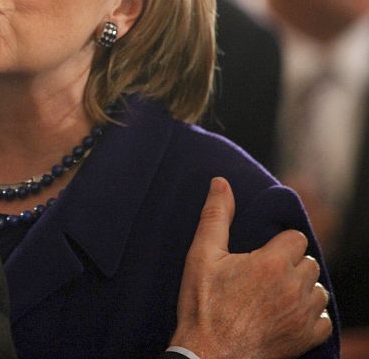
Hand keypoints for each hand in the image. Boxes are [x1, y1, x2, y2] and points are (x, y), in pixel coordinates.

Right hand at [170, 177, 331, 358]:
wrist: (207, 355)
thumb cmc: (202, 305)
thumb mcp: (201, 256)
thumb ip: (216, 216)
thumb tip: (221, 183)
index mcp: (270, 263)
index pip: (294, 238)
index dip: (277, 244)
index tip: (260, 256)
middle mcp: (293, 288)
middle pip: (308, 262)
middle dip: (289, 265)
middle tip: (262, 276)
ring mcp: (302, 315)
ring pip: (318, 289)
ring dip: (301, 289)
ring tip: (273, 294)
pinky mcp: (306, 339)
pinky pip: (323, 319)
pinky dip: (309, 316)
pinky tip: (285, 315)